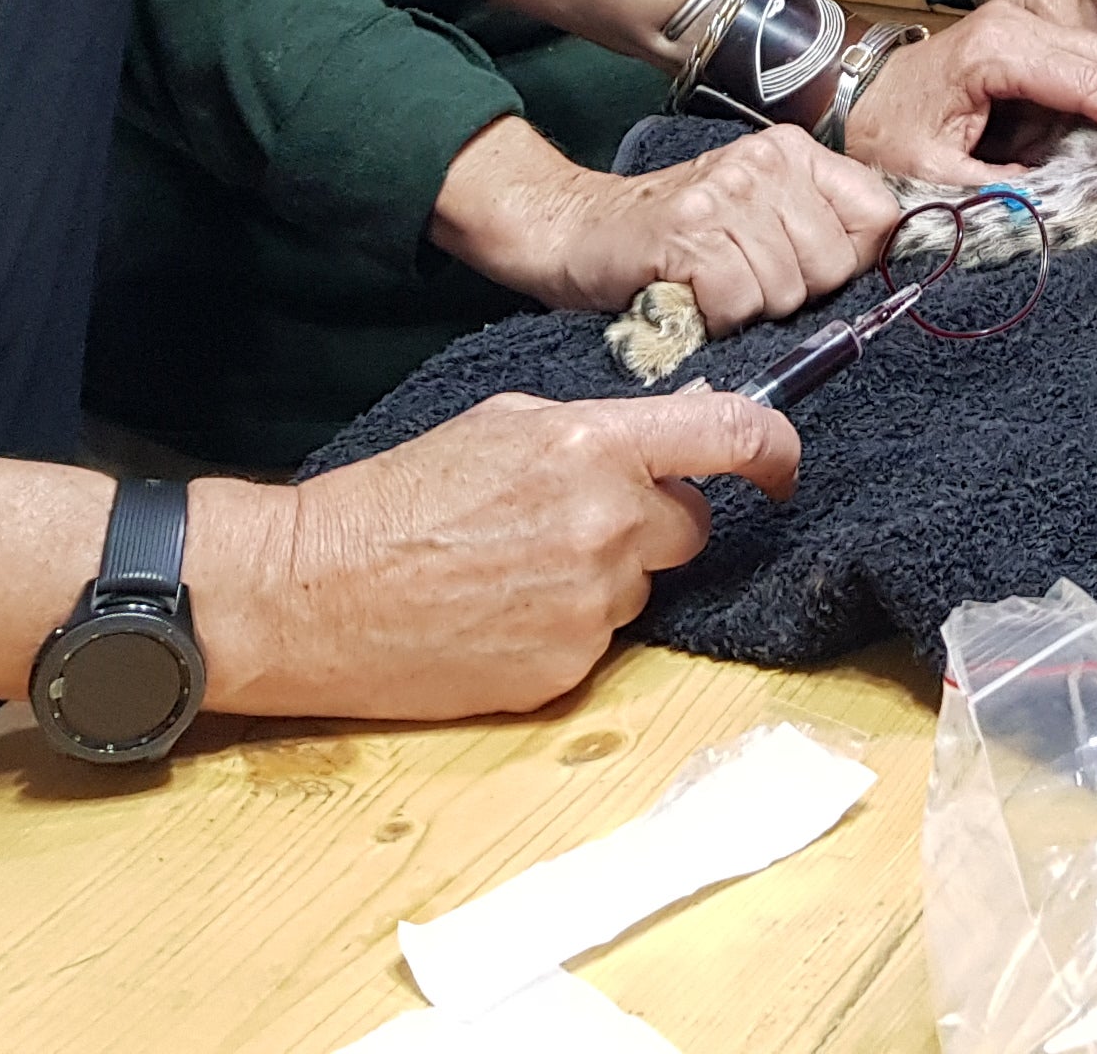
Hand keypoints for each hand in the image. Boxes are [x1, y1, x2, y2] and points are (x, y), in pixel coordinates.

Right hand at [194, 385, 795, 718]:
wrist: (312, 590)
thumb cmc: (399, 495)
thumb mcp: (503, 423)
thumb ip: (601, 428)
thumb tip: (682, 429)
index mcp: (594, 446)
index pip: (732, 437)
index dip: (776, 450)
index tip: (784, 467)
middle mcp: (607, 525)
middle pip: (691, 527)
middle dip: (652, 524)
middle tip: (575, 522)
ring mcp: (589, 606)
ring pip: (641, 589)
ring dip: (604, 578)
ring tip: (511, 571)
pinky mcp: (565, 672)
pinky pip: (600, 643)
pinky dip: (565, 630)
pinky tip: (497, 615)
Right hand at [430, 116, 899, 323]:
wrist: (578, 230)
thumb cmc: (677, 236)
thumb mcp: (758, 212)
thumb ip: (819, 226)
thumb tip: (888, 269)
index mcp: (794, 152)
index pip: (879, 216)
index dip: (854, 263)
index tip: (811, 274)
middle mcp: (766, 162)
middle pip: (835, 265)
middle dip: (793, 294)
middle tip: (741, 280)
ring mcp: (727, 194)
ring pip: (786, 291)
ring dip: (748, 310)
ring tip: (711, 286)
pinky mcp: (689, 232)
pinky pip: (738, 305)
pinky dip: (714, 319)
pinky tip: (688, 296)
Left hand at [842, 1, 1096, 184]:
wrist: (856, 96)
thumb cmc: (887, 131)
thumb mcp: (932, 174)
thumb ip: (998, 190)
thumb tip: (1062, 203)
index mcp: (996, 48)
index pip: (1087, 78)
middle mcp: (1017, 25)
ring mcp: (1026, 28)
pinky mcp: (1030, 43)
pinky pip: (1088, 63)